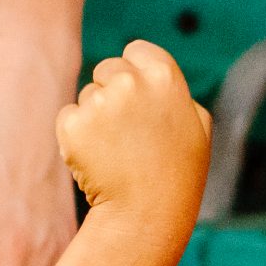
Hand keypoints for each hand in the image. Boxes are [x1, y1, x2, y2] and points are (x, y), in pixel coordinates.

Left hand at [56, 42, 210, 233]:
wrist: (146, 215)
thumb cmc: (178, 172)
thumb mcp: (197, 126)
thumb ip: (177, 92)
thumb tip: (154, 73)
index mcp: (164, 75)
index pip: (135, 50)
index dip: (135, 71)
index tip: (139, 96)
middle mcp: (130, 81)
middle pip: (107, 68)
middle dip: (112, 92)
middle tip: (129, 132)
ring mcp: (99, 102)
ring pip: (87, 95)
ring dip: (96, 116)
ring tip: (117, 150)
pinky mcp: (73, 124)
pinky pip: (68, 117)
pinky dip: (76, 135)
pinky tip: (97, 158)